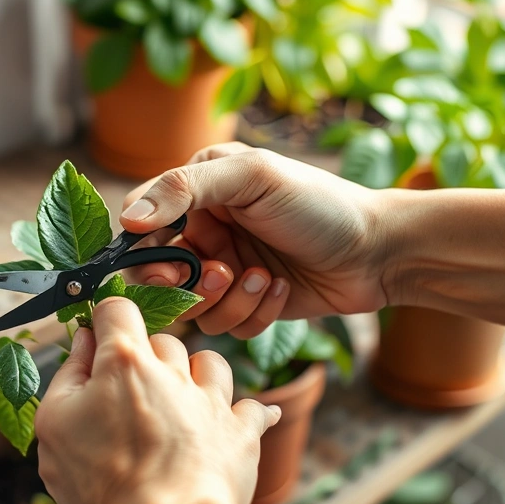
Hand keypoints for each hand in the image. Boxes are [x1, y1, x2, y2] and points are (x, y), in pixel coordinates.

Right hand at [34, 297, 279, 503]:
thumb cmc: (102, 482)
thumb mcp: (54, 424)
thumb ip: (68, 373)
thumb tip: (84, 341)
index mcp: (125, 363)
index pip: (118, 309)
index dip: (107, 318)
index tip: (100, 338)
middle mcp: (173, 372)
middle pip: (163, 340)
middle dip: (146, 358)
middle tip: (128, 395)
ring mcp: (211, 401)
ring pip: (211, 363)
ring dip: (196, 374)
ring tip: (182, 400)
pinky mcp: (239, 434)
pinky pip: (256, 409)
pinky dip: (252, 412)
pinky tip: (248, 417)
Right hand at [121, 142, 387, 337]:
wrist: (379, 250)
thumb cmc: (319, 203)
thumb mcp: (251, 177)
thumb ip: (183, 189)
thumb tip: (125, 218)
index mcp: (198, 191)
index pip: (139, 225)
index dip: (145, 251)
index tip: (172, 263)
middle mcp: (205, 231)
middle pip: (158, 276)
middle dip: (191, 283)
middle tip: (225, 274)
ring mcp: (225, 269)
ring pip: (192, 308)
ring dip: (229, 300)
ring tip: (265, 278)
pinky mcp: (247, 304)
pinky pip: (225, 326)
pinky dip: (253, 313)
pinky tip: (281, 289)